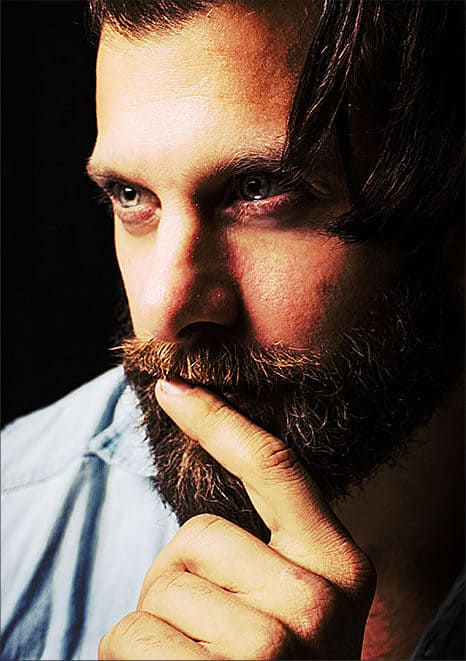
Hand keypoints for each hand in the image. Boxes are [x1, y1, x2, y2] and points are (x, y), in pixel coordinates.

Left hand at [99, 379, 374, 659]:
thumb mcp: (299, 608)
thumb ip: (266, 554)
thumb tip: (200, 509)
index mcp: (338, 567)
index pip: (275, 469)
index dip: (221, 421)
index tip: (174, 388)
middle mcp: (315, 602)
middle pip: (195, 538)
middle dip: (179, 580)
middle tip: (210, 638)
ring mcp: (271, 647)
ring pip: (159, 590)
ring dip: (157, 630)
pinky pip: (131, 636)